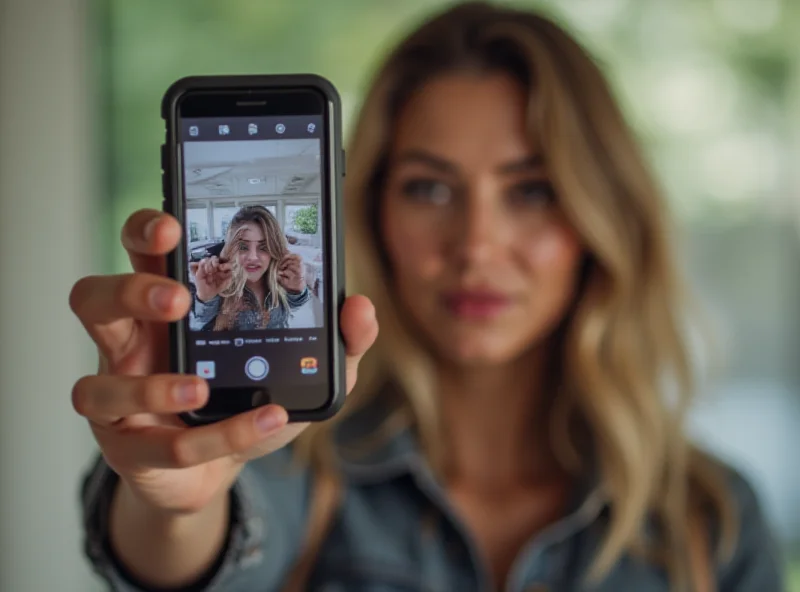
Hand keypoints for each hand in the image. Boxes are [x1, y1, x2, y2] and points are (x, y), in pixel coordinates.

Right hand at [69, 209, 377, 514]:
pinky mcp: (130, 450)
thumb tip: (359, 306)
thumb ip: (336, 337)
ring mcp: (122, 398)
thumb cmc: (249, 397)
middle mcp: (133, 344)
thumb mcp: (304, 364)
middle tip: (179, 298)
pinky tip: (261, 426)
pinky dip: (216, 438)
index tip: (175, 226)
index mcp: (168, 303)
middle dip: (131, 290)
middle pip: (93, 299)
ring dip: (150, 388)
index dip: (146, 231)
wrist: (223, 466)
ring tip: (198, 387)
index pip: (140, 251)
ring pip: (93, 386)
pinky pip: (159, 446)